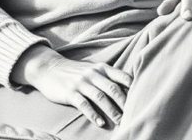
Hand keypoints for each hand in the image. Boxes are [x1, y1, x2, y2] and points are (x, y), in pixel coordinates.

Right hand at [13, 45, 130, 127]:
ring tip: (120, 121)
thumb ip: (108, 76)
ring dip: (112, 111)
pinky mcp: (70, 92)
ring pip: (100, 98)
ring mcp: (81, 83)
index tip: (142, 97)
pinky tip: (100, 123)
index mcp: (102, 68)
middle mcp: (93, 74)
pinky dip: (93, 114)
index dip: (133, 87)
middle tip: (133, 114)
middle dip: (124, 103)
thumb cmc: (75, 71)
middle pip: (113, 89)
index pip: (122, 76)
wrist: (49, 68)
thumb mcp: (93, 69)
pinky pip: (84, 104)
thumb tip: (129, 87)